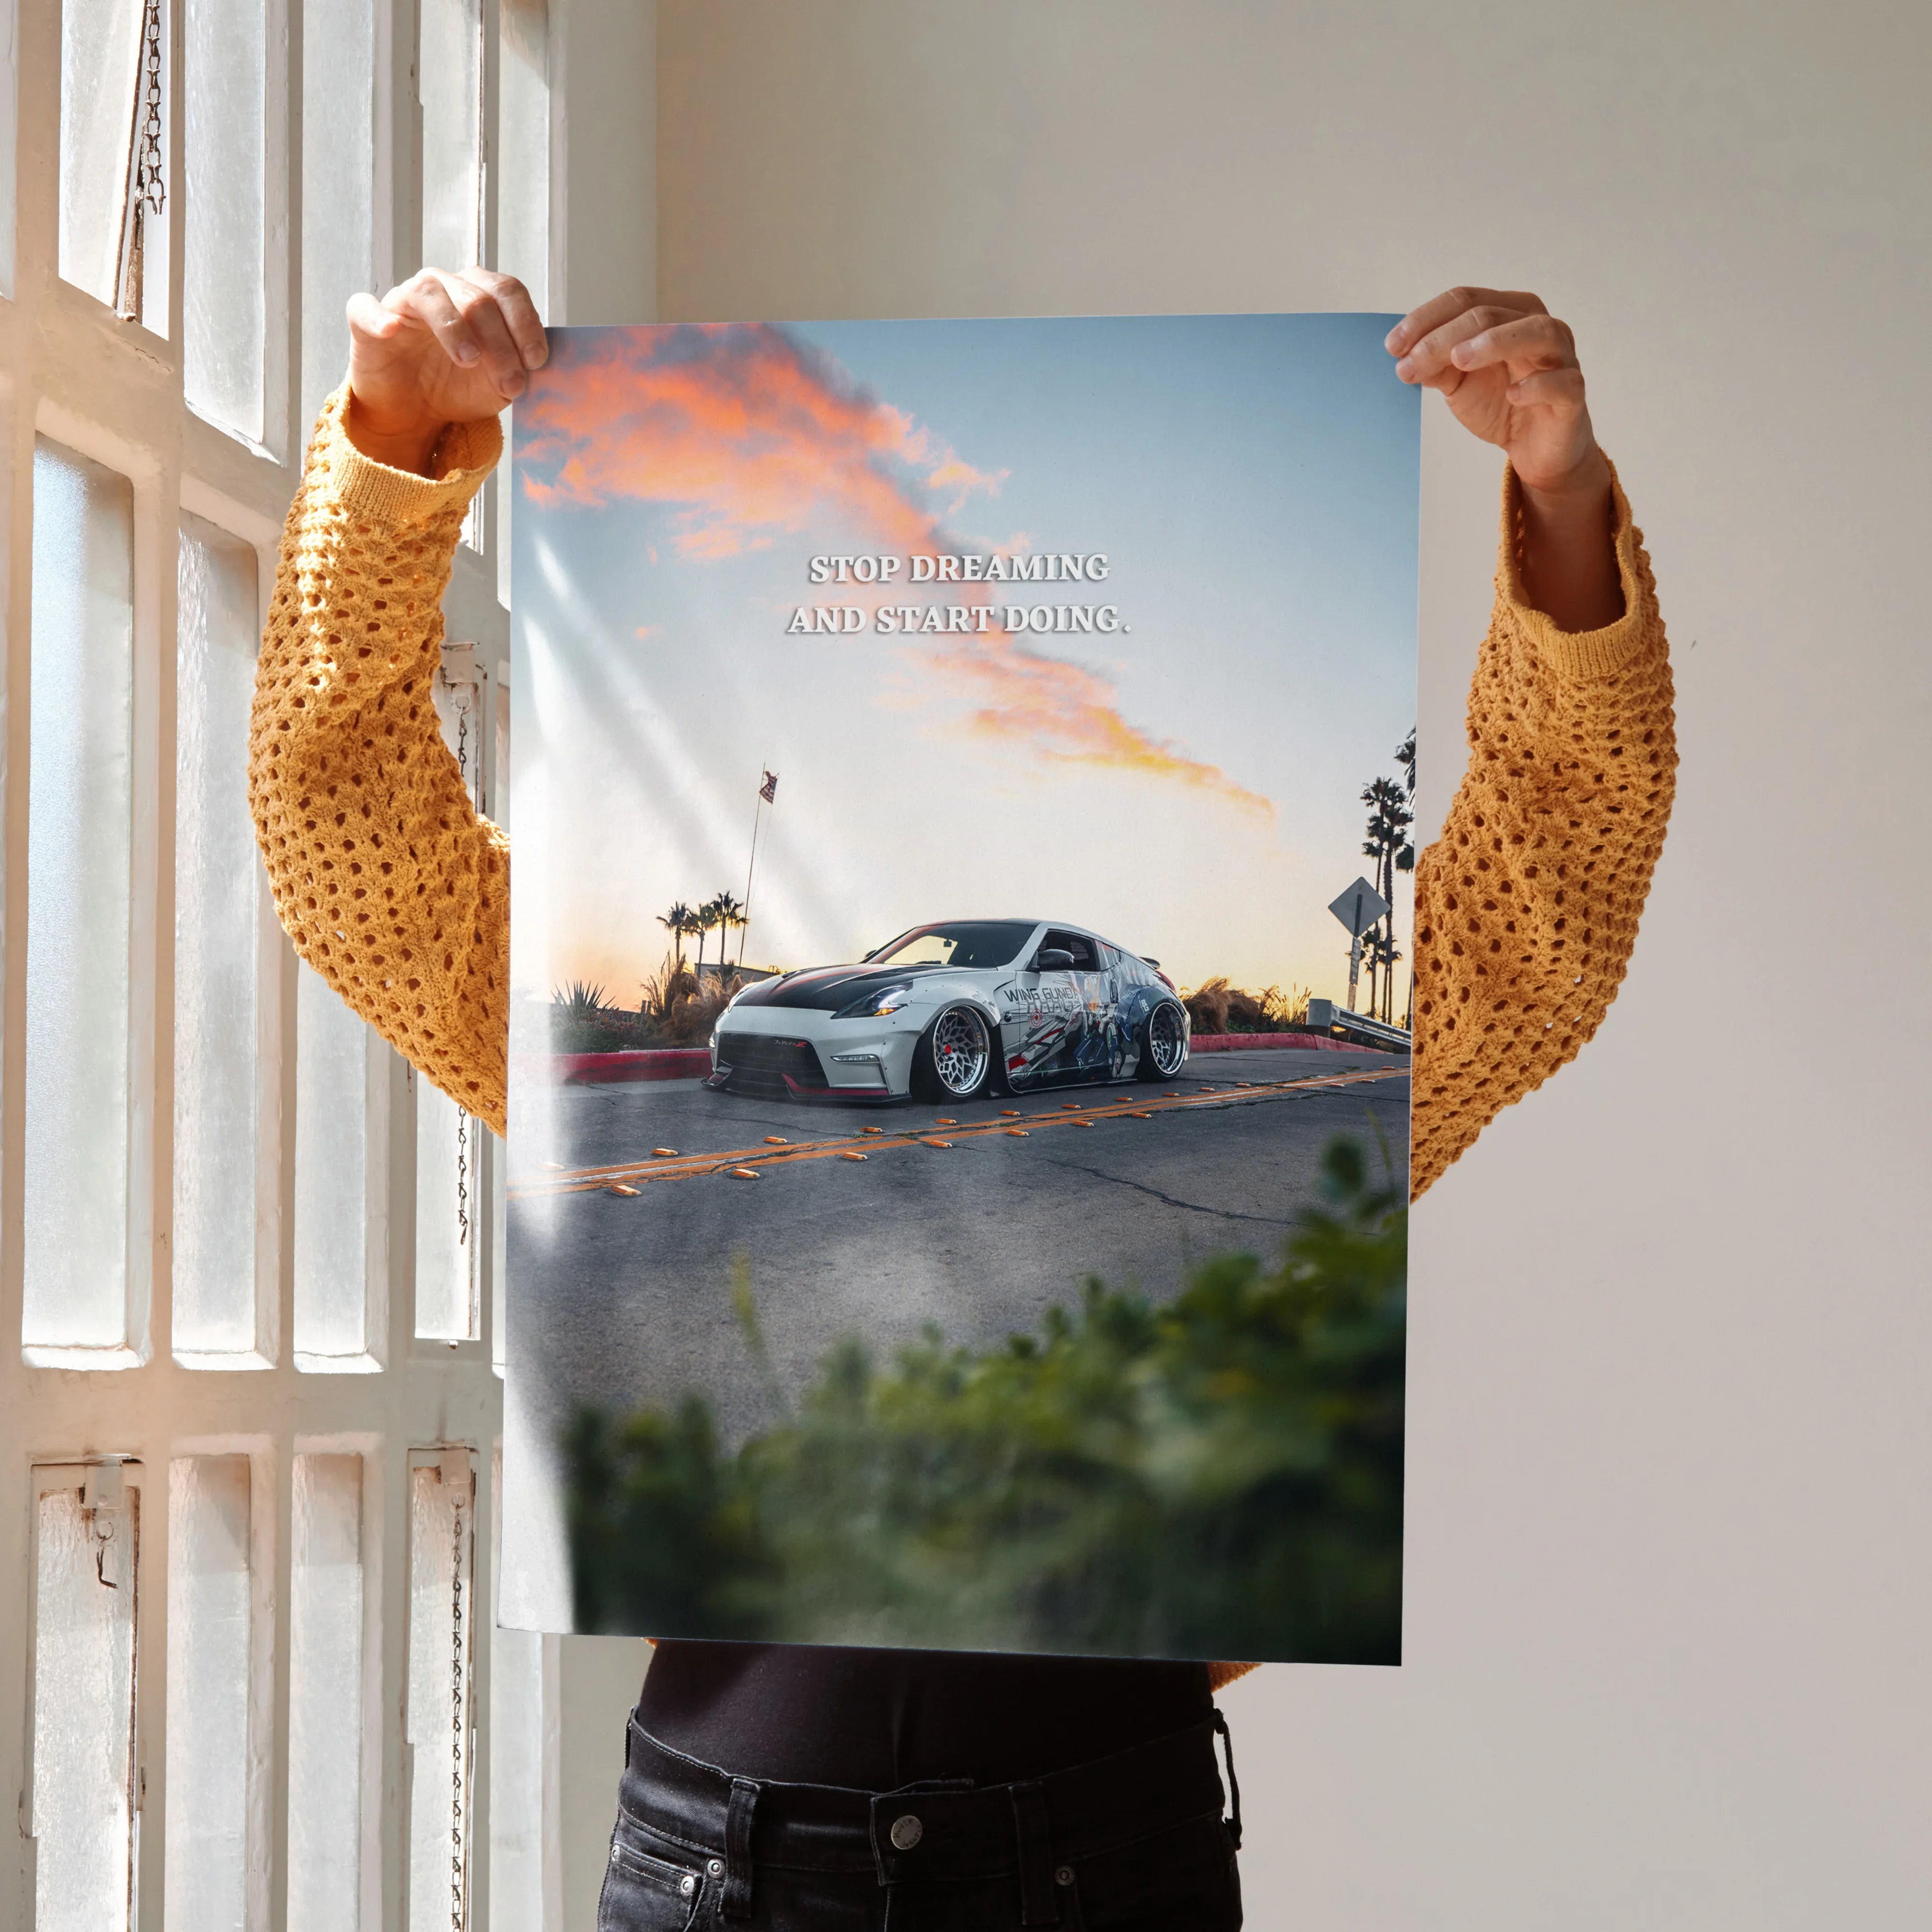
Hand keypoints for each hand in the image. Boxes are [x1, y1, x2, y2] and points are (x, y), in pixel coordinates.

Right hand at [344, 268, 546, 474]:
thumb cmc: (458, 387)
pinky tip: (391, 330)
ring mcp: (403, 301)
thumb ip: (518, 368)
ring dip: (454, 327)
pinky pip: (365, 307)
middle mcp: (443, 288)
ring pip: (429, 292)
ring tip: (469, 361)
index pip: (507, 291)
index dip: (525, 323)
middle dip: (500, 342)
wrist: (415, 412)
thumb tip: (535, 364)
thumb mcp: (498, 384)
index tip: (536, 361)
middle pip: (477, 297)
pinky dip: (378, 316)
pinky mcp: (366, 320)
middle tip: (511, 383)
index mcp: (478, 295)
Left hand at [1388, 287, 1621, 629]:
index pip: (1465, 300)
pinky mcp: (1573, 394)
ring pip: (1536, 332)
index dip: (1426, 319)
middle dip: (1444, 337)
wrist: (1534, 448)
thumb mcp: (1458, 383)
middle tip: (1411, 363)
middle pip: (1490, 314)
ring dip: (1495, 342)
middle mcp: (1538, 326)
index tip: (1392, 347)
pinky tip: (1512, 394)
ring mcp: (1561, 357)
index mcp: (1508, 313)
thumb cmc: (1500, 402)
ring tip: (1459, 360)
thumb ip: (1435, 365)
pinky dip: (1537, 385)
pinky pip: (1563, 382)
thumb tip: (1404, 355)